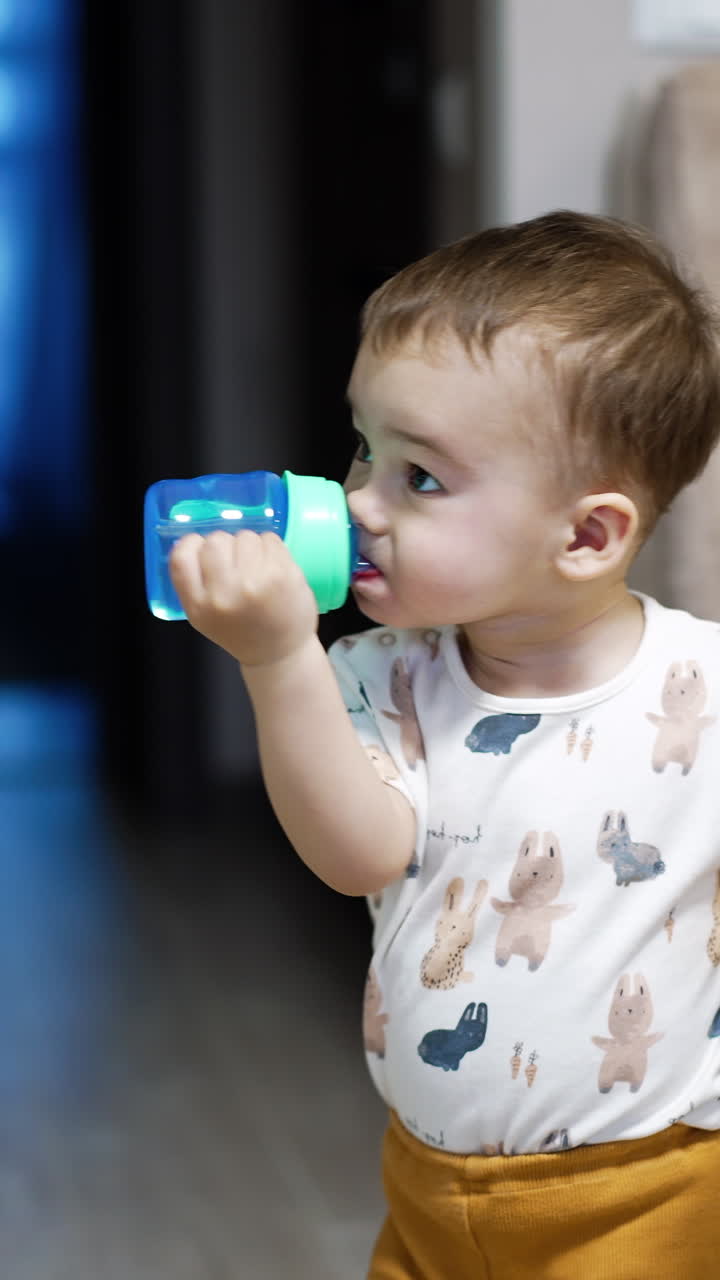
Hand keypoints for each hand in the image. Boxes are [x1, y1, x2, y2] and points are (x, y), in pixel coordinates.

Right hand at [169, 530, 318, 666]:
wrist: (278, 652)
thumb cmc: (239, 631)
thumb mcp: (203, 616)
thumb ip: (193, 582)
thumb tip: (196, 540)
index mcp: (199, 606)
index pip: (182, 556)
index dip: (192, 545)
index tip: (203, 550)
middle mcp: (224, 594)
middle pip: (216, 540)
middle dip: (225, 544)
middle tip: (235, 562)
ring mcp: (255, 583)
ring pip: (245, 536)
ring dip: (250, 545)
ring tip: (256, 567)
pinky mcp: (282, 575)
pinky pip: (270, 539)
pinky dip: (270, 547)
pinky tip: (272, 567)